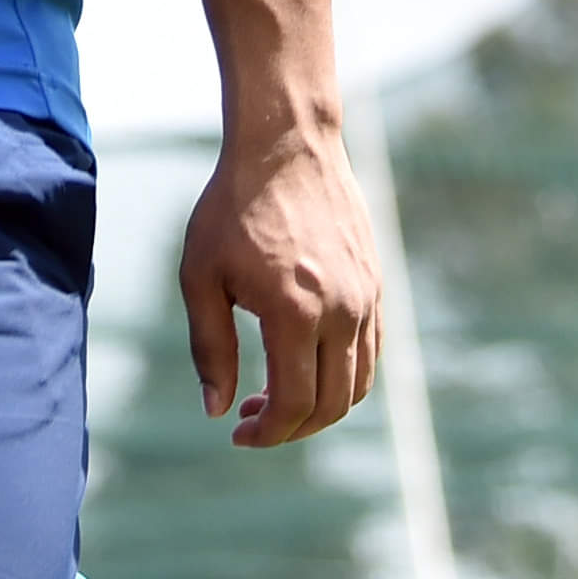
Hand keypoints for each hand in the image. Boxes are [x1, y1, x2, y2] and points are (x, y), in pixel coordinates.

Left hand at [180, 129, 381, 446]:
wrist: (286, 145)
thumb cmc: (232, 207)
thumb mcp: (201, 275)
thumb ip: (209, 347)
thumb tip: (215, 409)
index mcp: (295, 311)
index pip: (295, 402)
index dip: (268, 432)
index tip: (237, 433)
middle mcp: (342, 310)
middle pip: (332, 404)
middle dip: (292, 428)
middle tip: (251, 421)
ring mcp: (366, 297)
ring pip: (358, 383)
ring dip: (320, 406)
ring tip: (275, 398)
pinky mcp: (376, 283)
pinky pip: (372, 351)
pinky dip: (344, 375)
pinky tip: (305, 365)